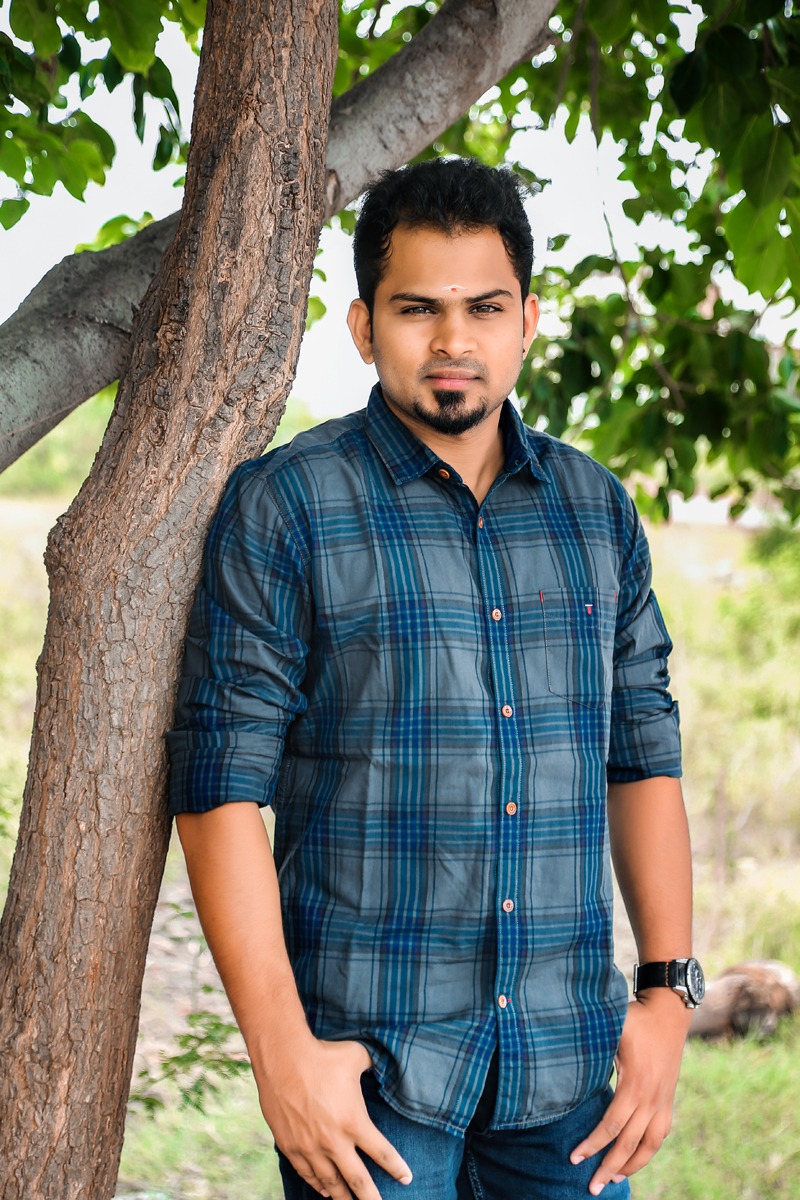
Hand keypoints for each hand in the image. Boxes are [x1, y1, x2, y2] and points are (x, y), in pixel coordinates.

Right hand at [255, 1035, 412, 1199]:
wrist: (283, 1058)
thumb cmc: (323, 1055)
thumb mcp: (356, 1056)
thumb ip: (371, 1065)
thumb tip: (381, 1062)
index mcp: (355, 1122)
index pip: (383, 1154)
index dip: (397, 1168)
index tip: (407, 1179)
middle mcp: (334, 1141)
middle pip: (358, 1181)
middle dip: (371, 1199)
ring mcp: (310, 1147)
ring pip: (330, 1183)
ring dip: (342, 1197)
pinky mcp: (290, 1146)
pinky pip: (306, 1174)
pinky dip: (316, 1185)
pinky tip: (323, 1191)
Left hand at [570, 991, 691, 1194]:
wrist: (669, 1013)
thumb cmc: (636, 1017)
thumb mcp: (613, 1025)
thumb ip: (592, 1042)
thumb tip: (561, 1049)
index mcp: (634, 1084)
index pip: (611, 1124)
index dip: (592, 1144)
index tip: (574, 1158)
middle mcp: (651, 1098)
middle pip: (629, 1143)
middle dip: (608, 1167)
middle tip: (592, 1187)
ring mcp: (663, 1101)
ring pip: (649, 1145)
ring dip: (631, 1166)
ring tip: (613, 1179)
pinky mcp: (669, 1100)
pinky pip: (660, 1134)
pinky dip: (648, 1151)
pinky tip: (636, 1158)